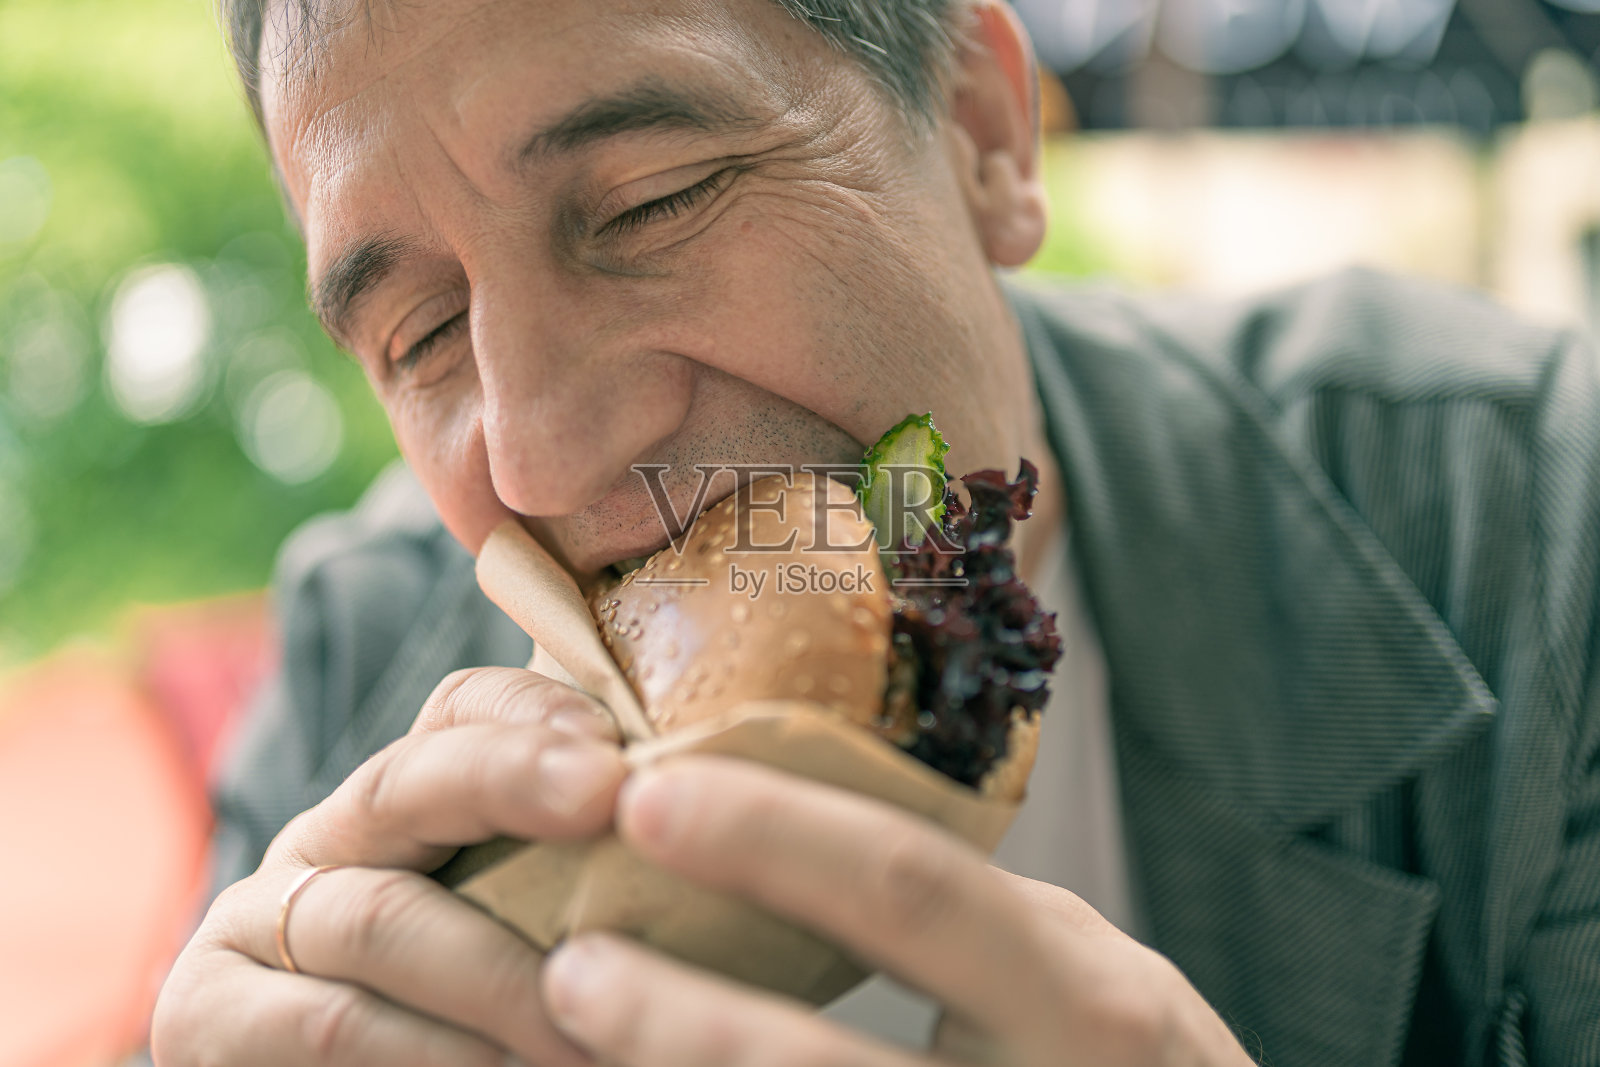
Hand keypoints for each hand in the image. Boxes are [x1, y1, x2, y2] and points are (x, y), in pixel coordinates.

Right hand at [152, 667, 626, 1066]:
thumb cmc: (466, 1021)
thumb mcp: (517, 926)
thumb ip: (578, 871)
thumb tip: (700, 827)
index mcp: (402, 806)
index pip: (459, 709)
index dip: (533, 712)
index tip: (618, 748)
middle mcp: (324, 843)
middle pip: (407, 780)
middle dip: (512, 778)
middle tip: (609, 798)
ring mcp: (254, 926)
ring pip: (381, 918)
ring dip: (500, 974)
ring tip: (595, 1022)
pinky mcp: (206, 1019)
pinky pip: (335, 1025)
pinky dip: (432, 1054)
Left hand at [539, 755, 1253, 1065]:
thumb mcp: (1088, 975)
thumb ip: (972, 918)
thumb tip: (794, 822)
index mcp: (1085, 997)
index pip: (912, 890)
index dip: (772, 838)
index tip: (647, 792)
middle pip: (824, 1064)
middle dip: (684, 1020)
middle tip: (569, 965)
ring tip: (572, 1036)